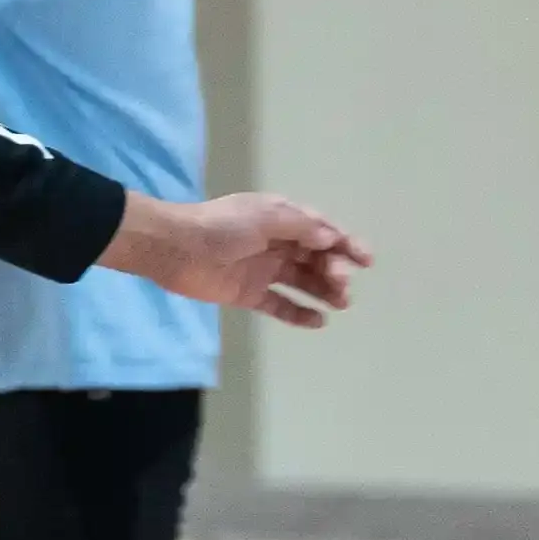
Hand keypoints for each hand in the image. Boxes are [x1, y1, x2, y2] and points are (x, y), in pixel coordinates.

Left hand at [100, 192, 371, 326]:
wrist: (173, 247)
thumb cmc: (219, 226)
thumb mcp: (263, 217)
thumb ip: (300, 227)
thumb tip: (330, 239)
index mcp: (280, 219)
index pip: (322, 231)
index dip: (346, 244)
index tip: (365, 260)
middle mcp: (276, 243)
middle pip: (316, 258)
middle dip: (335, 269)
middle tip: (340, 284)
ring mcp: (263, 270)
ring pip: (303, 281)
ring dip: (324, 291)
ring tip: (341, 303)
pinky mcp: (248, 294)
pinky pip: (280, 305)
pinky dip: (299, 313)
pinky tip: (319, 322)